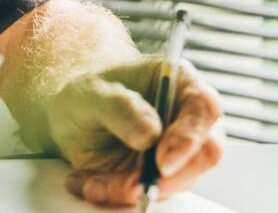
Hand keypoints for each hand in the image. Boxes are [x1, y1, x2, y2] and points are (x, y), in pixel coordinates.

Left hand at [44, 58, 223, 207]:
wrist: (71, 116)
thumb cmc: (88, 94)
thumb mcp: (91, 94)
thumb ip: (119, 107)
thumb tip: (150, 134)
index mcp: (178, 82)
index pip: (204, 108)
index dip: (190, 137)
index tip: (163, 162)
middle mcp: (186, 118)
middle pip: (206, 152)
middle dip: (170, 176)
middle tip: (132, 184)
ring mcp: (179, 151)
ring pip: (178, 181)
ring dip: (135, 187)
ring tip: (96, 180)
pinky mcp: (163, 176)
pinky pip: (151, 194)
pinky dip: (120, 194)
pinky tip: (93, 182)